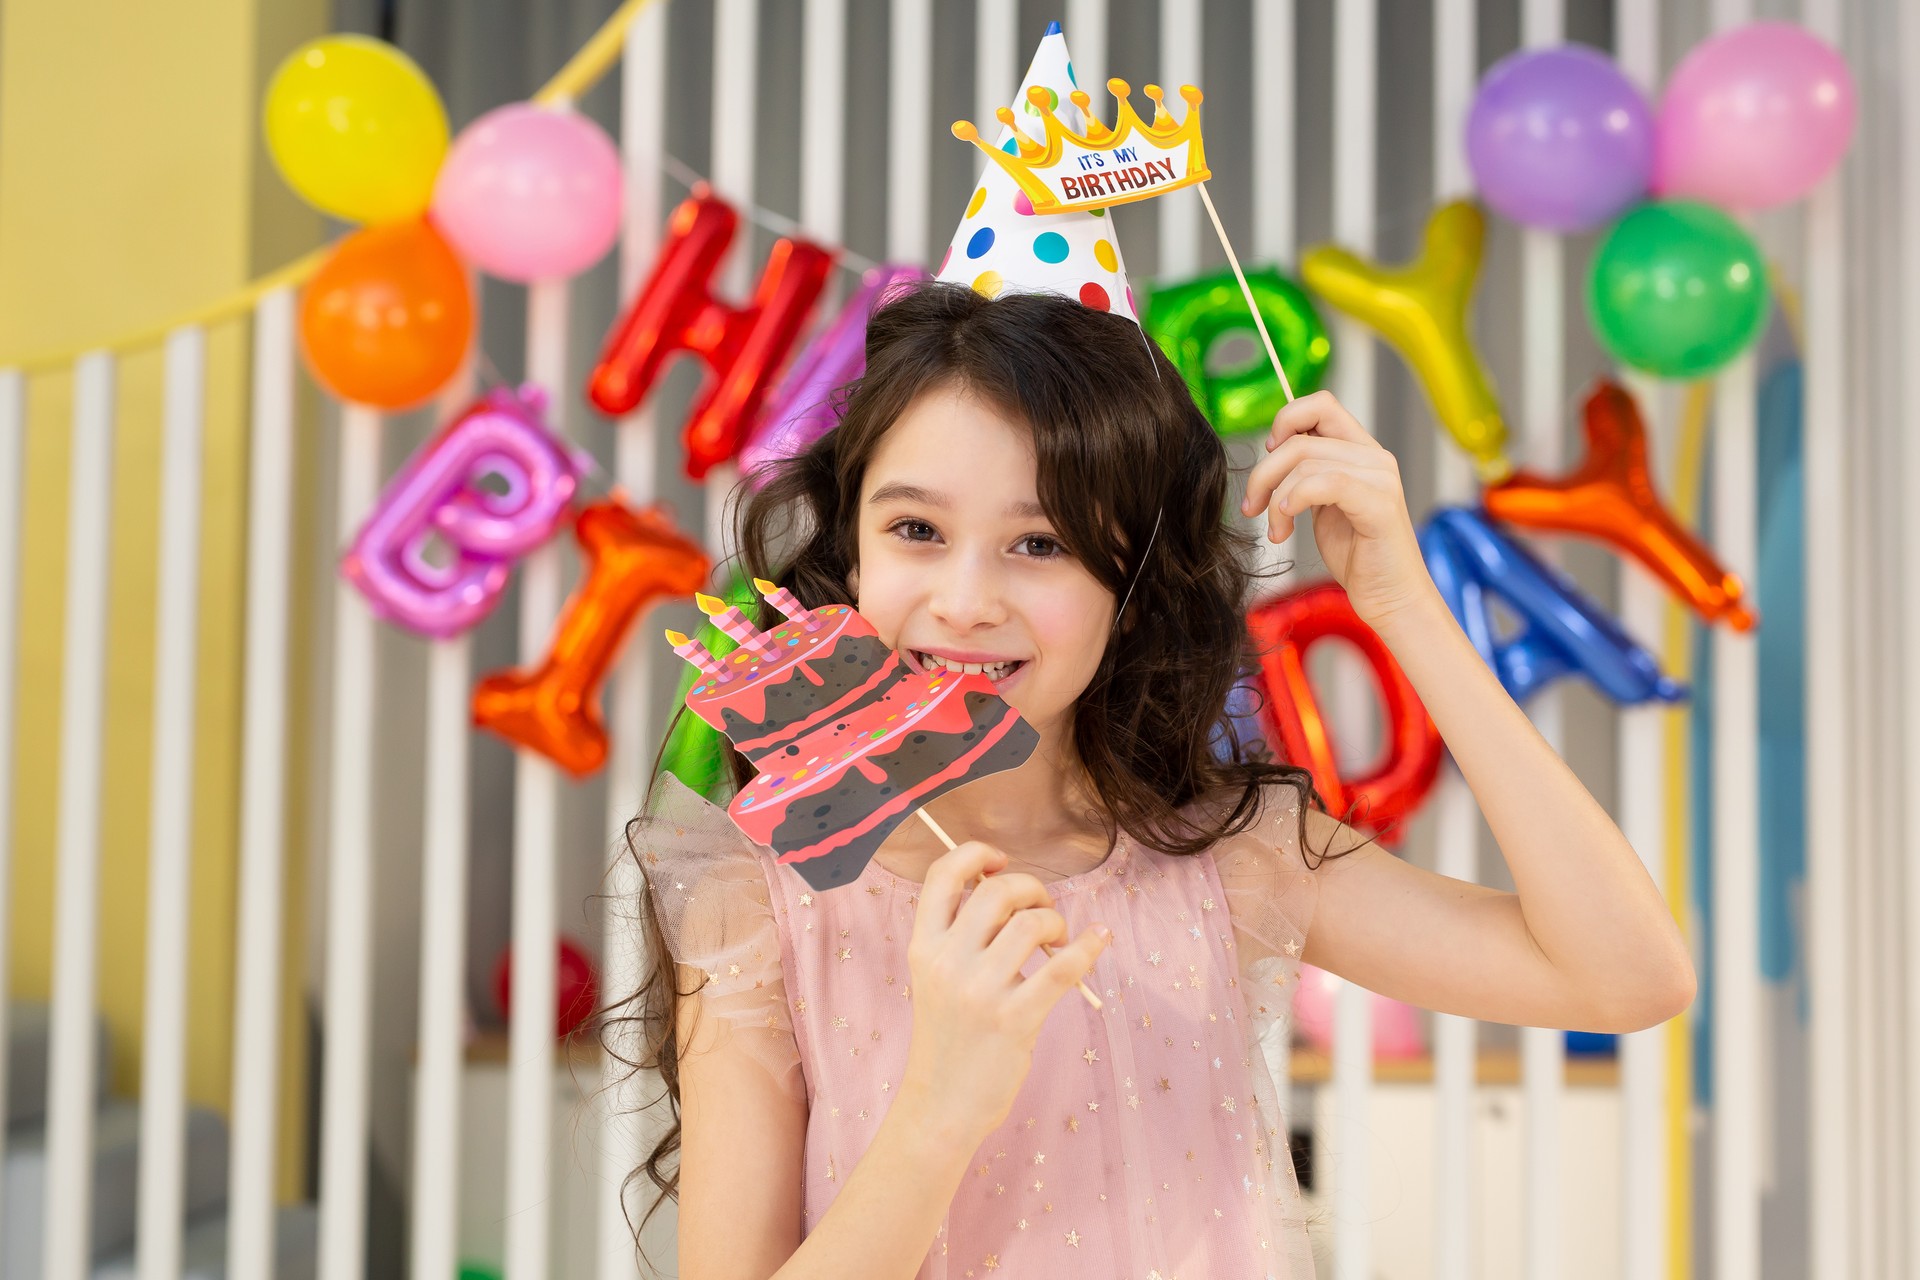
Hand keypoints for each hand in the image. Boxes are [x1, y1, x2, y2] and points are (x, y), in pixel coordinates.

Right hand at [896, 840, 1109, 1146]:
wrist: (942, 1105)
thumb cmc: (948, 1037)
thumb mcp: (935, 980)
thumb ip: (962, 937)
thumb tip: (1014, 894)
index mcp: (923, 947)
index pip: (942, 876)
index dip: (975, 854)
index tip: (999, 861)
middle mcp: (946, 962)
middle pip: (996, 891)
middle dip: (1030, 888)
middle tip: (1042, 909)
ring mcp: (980, 991)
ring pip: (1032, 922)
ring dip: (1055, 921)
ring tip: (1058, 940)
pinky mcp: (1014, 1019)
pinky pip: (1063, 967)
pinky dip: (1089, 945)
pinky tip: (1098, 939)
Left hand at [1242, 390, 1437, 630]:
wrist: (1392, 597)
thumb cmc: (1358, 555)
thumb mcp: (1324, 504)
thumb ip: (1309, 473)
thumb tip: (1274, 450)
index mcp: (1361, 451)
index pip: (1321, 404)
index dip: (1286, 420)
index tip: (1267, 454)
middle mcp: (1374, 457)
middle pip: (1300, 439)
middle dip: (1263, 473)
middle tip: (1252, 507)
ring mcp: (1380, 478)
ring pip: (1305, 463)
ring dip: (1275, 500)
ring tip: (1276, 531)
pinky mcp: (1380, 505)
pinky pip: (1325, 483)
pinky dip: (1294, 500)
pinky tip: (1285, 525)